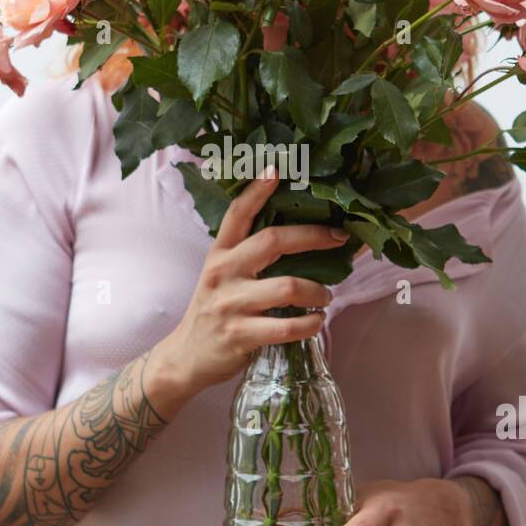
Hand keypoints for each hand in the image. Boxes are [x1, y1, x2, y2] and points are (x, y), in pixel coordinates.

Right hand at [146, 168, 345, 413]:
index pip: (237, 214)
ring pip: (288, 287)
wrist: (186, 356)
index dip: (257, 191)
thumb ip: (248, 256)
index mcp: (220, 254)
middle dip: (313, 236)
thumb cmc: (214, 311)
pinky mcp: (241, 334)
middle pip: (272, 241)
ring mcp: (231, 304)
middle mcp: (224, 273)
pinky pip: (287, 326)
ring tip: (327, 296)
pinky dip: (310, 323)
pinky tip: (317, 321)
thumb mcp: (222, 276)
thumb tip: (297, 237)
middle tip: (339, 239)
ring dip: (318, 291)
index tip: (276, 169)